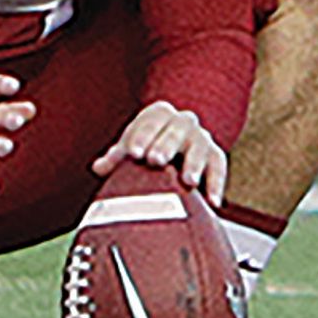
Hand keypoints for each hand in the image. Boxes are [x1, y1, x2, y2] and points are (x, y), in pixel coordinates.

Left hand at [92, 95, 227, 203]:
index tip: (133, 153)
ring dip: (194, 163)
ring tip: (188, 182)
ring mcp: (201, 137)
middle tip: (156, 161)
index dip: (142, 135)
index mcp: (160, 114)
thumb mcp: (130, 152)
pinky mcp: (214, 156)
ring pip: (201, 145)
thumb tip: (99, 167)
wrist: (170, 153)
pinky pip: (218, 166)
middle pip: (178, 128)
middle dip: (166, 144)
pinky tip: (213, 202)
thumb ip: (116, 159)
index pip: (152, 119)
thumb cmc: (143, 151)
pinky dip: (216, 184)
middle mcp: (184, 121)